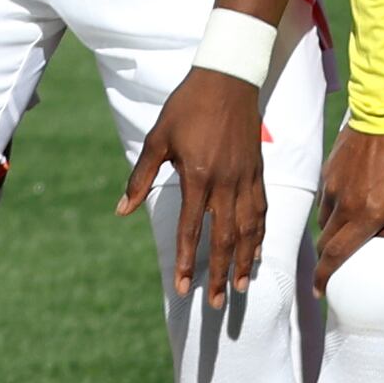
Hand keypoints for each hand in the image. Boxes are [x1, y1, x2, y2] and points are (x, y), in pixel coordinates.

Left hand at [120, 69, 269, 301]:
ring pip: (249, 229)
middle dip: (221, 274)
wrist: (228, 79)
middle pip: (225, 239)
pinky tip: (259, 251)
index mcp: (198, 177)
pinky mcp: (258, 171)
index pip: (192, 229)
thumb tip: (122, 210)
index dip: (187, 261)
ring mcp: (246, 178)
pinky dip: (261, 234)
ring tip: (243, 286)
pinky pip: (261, 210)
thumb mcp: (157, 140)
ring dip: (246, 261)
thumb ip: (141, 177)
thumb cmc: (187, 107)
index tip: (183, 288)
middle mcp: (226, 183)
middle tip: (218, 304)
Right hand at [312, 126, 383, 276]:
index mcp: (366, 215)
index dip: (324, 276)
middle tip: (332, 268)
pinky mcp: (331, 168)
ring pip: (324, 218)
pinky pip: (326, 196)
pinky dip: (332, 207)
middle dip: (327, 259)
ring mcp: (334, 185)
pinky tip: (347, 202)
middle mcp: (344, 204)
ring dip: (331, 232)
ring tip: (343, 236)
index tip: (320, 292)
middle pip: (326, 241)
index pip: (336, 255)